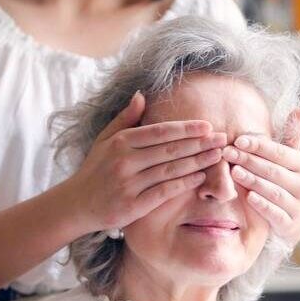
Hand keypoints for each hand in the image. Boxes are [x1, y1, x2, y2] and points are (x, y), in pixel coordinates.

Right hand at [68, 91, 226, 231]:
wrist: (77, 204)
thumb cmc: (95, 169)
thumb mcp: (105, 139)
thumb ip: (125, 118)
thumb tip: (141, 94)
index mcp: (121, 142)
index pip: (160, 131)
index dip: (186, 128)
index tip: (207, 125)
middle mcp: (124, 161)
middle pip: (170, 150)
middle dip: (199, 144)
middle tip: (223, 139)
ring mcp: (128, 184)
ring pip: (170, 170)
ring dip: (197, 162)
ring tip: (217, 156)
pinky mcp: (132, 206)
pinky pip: (164, 192)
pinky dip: (184, 184)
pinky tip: (200, 177)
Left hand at [222, 108, 299, 245]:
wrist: (295, 220)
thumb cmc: (287, 181)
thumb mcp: (291, 160)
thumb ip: (292, 136)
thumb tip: (299, 109)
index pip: (279, 153)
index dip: (259, 146)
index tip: (238, 140)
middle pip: (273, 170)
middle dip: (249, 161)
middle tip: (227, 153)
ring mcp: (298, 206)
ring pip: (274, 191)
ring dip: (253, 180)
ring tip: (234, 172)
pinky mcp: (291, 225)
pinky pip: (276, 214)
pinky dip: (263, 205)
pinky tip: (248, 197)